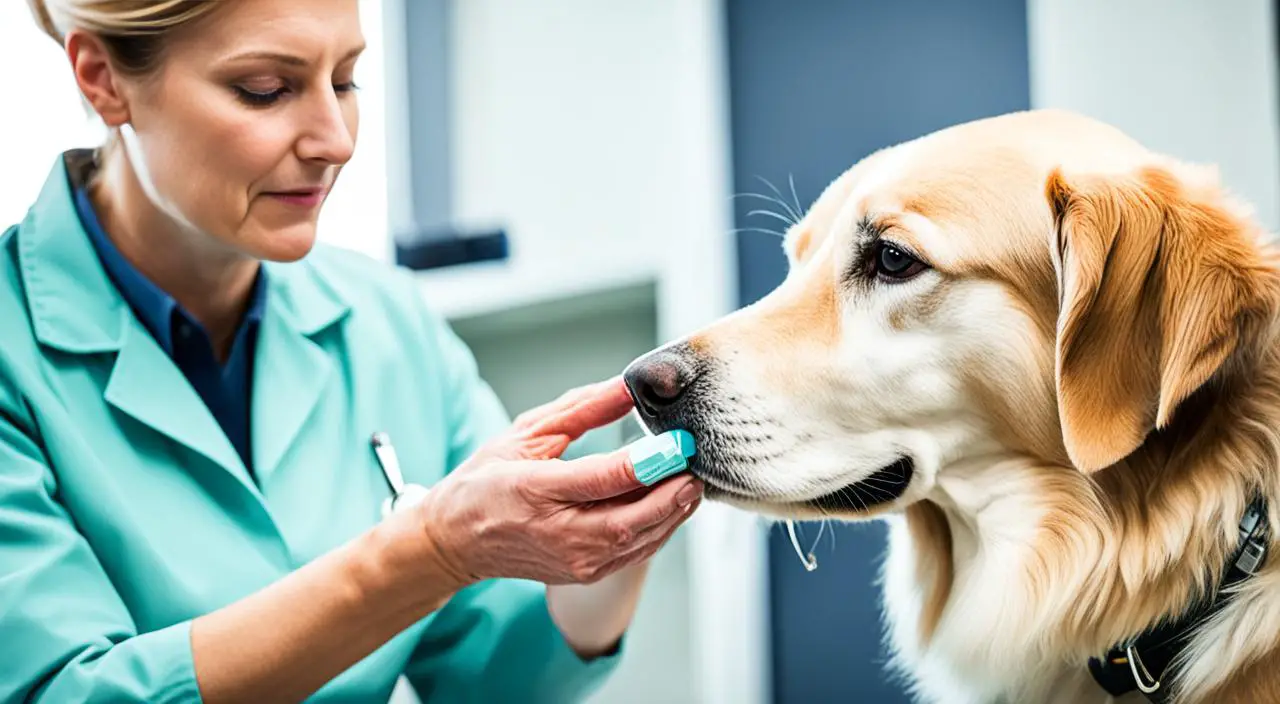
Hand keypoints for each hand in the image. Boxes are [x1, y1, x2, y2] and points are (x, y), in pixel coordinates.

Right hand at [416, 378, 702, 586]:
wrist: (457, 542)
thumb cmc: (486, 483)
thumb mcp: (525, 433)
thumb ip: (580, 410)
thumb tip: (626, 387)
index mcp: (534, 490)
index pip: (602, 479)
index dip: (647, 462)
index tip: (677, 442)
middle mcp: (558, 532)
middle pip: (632, 518)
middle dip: (673, 490)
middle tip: (696, 461)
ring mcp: (575, 560)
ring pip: (642, 540)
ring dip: (675, 510)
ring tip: (692, 478)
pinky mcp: (587, 573)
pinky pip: (638, 552)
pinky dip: (662, 527)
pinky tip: (672, 502)